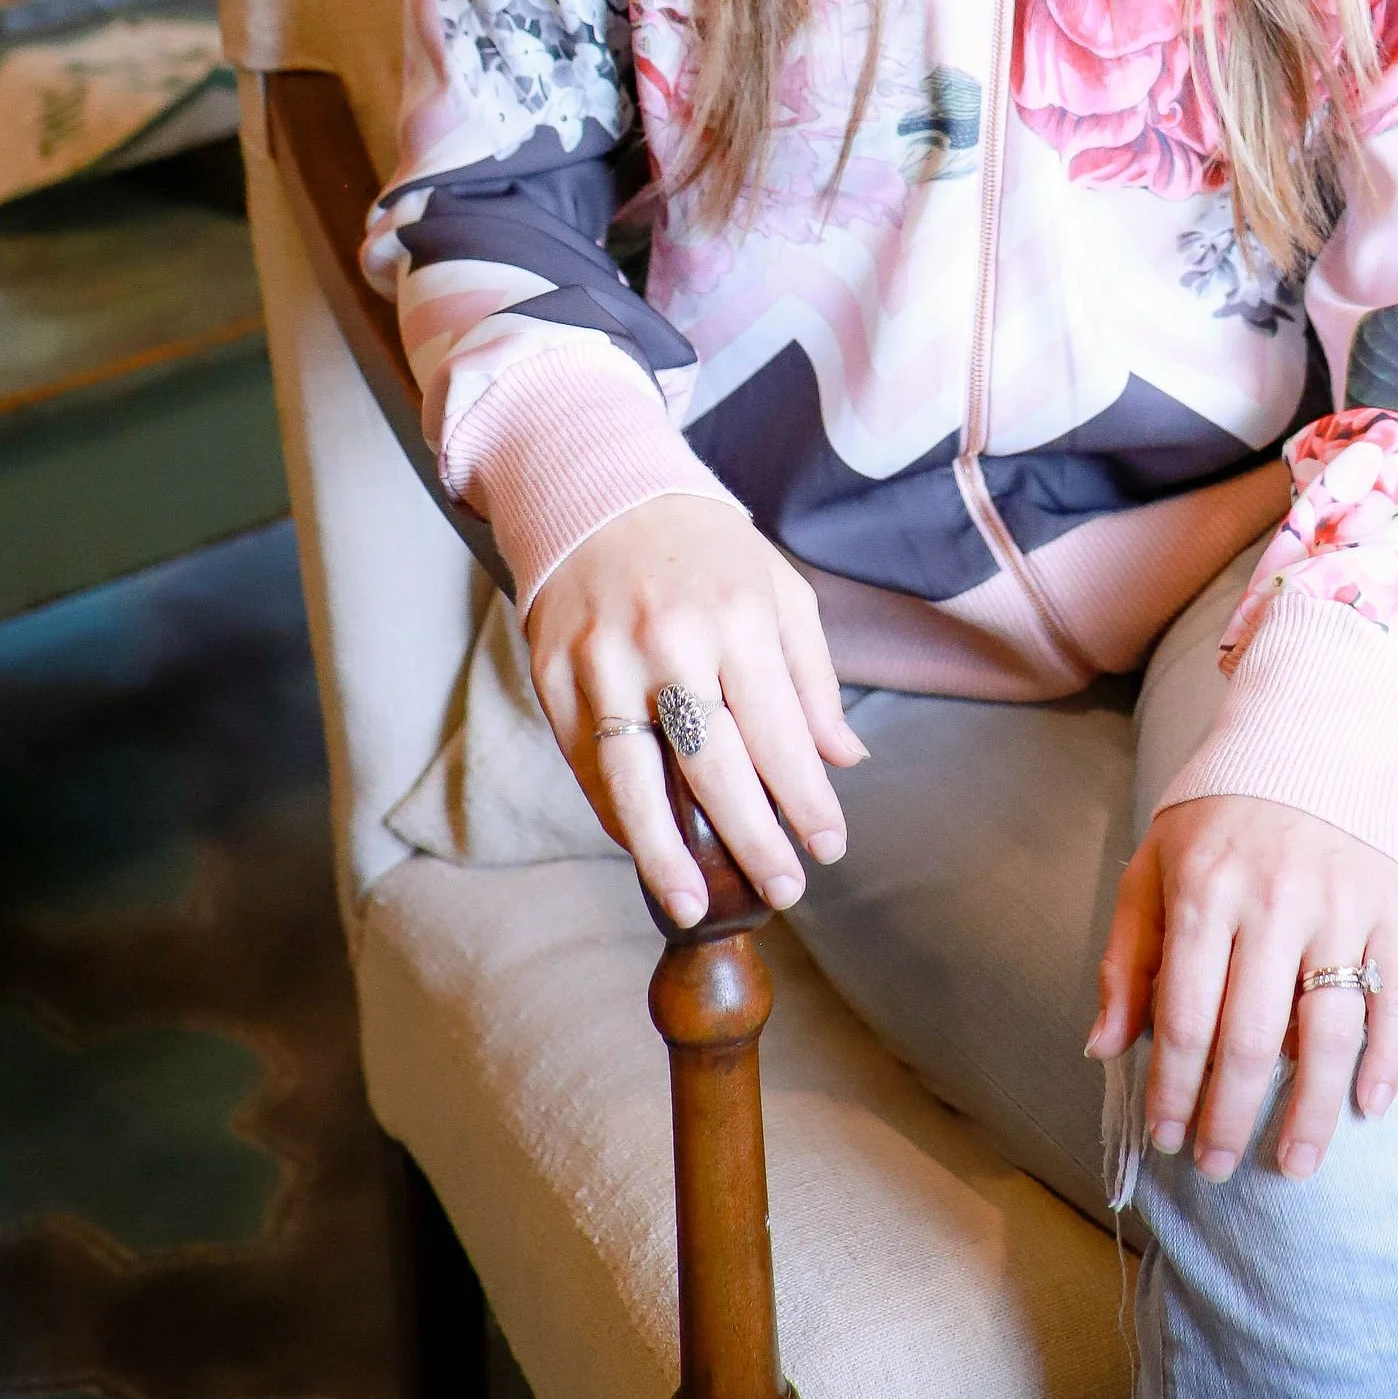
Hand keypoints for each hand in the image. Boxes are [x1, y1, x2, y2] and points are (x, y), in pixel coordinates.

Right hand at [524, 496, 864, 928]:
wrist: (601, 493)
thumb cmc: (705, 550)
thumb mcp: (778, 589)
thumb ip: (812, 678)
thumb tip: (844, 761)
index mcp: (738, 613)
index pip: (780, 730)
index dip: (806, 799)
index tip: (829, 847)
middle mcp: (670, 638)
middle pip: (713, 764)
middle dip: (752, 838)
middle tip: (785, 890)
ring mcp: (604, 659)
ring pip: (633, 776)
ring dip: (663, 852)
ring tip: (691, 905)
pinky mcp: (553, 673)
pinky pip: (586, 762)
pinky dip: (614, 813)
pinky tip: (644, 847)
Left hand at [1089, 793, 1397, 1183]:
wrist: (1315, 734)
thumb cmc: (1221, 813)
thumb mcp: (1155, 864)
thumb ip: (1128, 955)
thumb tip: (1104, 1047)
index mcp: (1206, 887)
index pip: (1186, 1017)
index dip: (1175, 1089)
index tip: (1167, 1137)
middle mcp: (1275, 898)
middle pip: (1252, 1039)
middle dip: (1230, 1117)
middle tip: (1217, 1167)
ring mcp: (1342, 903)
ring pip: (1328, 1032)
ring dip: (1310, 1113)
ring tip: (1293, 1165)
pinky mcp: (1394, 905)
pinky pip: (1397, 999)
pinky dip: (1388, 1061)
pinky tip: (1368, 1108)